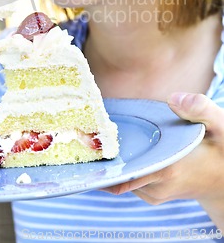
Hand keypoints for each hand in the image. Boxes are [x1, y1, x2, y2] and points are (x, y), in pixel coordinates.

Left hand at [103, 93, 223, 229]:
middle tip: (84, 133)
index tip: (90, 141)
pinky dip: (118, 165)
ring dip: (109, 160)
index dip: (106, 157)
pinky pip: (127, 180)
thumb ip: (201, 109)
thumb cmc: (222, 152)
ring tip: (95, 137)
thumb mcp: (221, 127)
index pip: (126, 170)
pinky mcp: (150, 194)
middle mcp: (157, 186)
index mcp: (168, 169)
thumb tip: (174, 98)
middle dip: (102, 155)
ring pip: (120, 178)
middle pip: (117, 173)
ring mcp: (153, 194)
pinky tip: (113, 147)